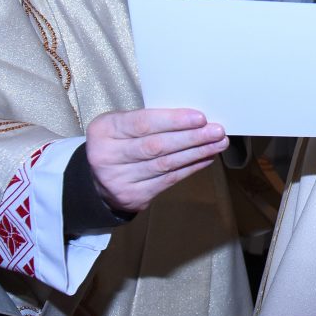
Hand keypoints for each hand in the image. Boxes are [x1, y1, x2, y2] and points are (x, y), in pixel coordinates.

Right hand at [86, 108, 228, 214]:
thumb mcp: (120, 125)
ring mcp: (118, 179)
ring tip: (218, 144)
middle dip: (191, 138)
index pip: (142, 123)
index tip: (200, 118)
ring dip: (196, 153)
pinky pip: (168, 180)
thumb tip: (193, 119)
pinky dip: (190, 168)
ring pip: (165, 165)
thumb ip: (149, 120)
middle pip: (156, 146)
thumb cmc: (118, 143)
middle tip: (217, 131)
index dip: (173, 121)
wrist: (97, 180)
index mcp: (104, 130)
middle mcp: (107, 156)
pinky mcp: (132, 197)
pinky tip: (206, 158)